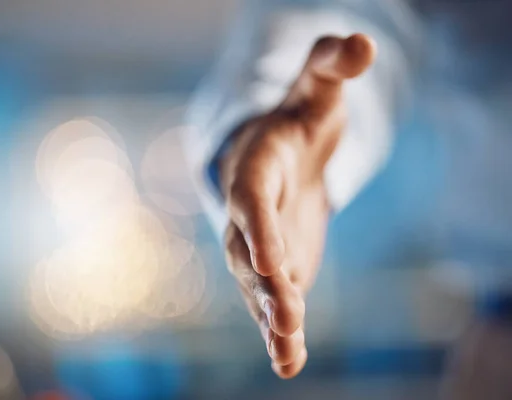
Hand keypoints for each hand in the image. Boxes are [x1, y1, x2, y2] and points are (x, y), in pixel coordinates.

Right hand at [220, 34, 375, 378]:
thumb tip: (362, 44)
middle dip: (266, 288)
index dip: (258, 228)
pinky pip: (273, 302)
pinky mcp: (275, 269)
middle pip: (249, 254)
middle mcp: (247, 215)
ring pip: (258, 288)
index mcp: (255, 169)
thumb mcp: (316, 86)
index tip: (268, 260)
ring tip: (287, 356)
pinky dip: (280, 333)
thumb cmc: (297, 118)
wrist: (277, 158)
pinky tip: (289, 363)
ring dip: (271, 320)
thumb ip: (332, 63)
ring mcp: (258, 246)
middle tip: (286, 319)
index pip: (250, 200)